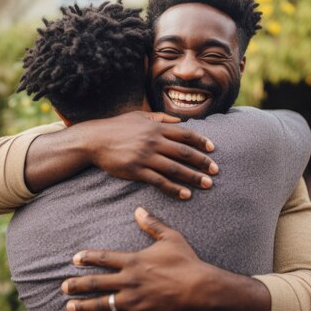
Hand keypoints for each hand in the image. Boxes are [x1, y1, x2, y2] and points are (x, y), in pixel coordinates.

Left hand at [62, 207, 210, 310]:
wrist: (198, 287)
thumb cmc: (185, 261)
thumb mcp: (170, 237)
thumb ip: (152, 224)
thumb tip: (139, 210)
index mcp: (133, 260)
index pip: (104, 258)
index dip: (87, 258)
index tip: (75, 259)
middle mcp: (128, 280)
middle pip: (96, 282)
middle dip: (77, 284)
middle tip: (63, 286)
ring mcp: (133, 299)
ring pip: (102, 303)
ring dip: (84, 305)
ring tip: (70, 306)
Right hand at [84, 111, 217, 198]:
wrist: (94, 140)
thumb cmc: (117, 126)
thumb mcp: (139, 116)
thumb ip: (160, 118)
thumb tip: (180, 121)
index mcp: (156, 127)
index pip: (185, 134)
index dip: (201, 141)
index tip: (212, 149)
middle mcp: (153, 141)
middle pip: (184, 152)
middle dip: (202, 162)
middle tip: (216, 171)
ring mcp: (145, 156)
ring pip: (175, 168)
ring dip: (193, 177)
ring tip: (207, 184)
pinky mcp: (136, 170)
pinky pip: (159, 181)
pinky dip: (174, 189)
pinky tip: (186, 194)